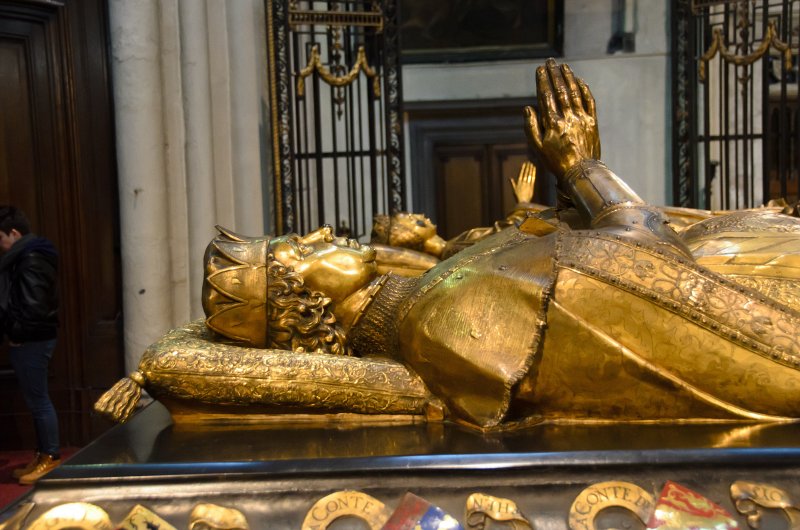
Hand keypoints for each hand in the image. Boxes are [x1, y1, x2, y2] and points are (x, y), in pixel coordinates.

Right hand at [509, 161, 535, 203]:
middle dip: (527, 167)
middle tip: (529, 162)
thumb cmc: (518, 196)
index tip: (524, 163)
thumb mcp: (514, 189)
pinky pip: (533, 178)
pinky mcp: (531, 186)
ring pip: (529, 175)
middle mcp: (523, 182)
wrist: (523, 201)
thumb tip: (510, 178)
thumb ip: (512, 183)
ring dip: (531, 169)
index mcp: (519, 182)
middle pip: (526, 173)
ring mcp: (528, 183)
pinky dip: (534, 173)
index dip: (523, 168)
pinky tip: (534, 170)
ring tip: (532, 164)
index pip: (521, 173)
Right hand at [524, 59, 600, 180]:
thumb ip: (531, 127)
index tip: (540, 69)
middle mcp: (567, 117)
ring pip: (575, 92)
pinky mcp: (592, 122)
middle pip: (560, 90)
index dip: (542, 81)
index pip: (546, 96)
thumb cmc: (556, 162)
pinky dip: (584, 89)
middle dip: (554, 74)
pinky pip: (589, 101)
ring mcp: (581, 118)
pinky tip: (580, 81)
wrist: (581, 172)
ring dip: (569, 77)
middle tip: (550, 62)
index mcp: (552, 123)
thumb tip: (527, 108)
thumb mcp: (538, 147)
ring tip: (564, 66)